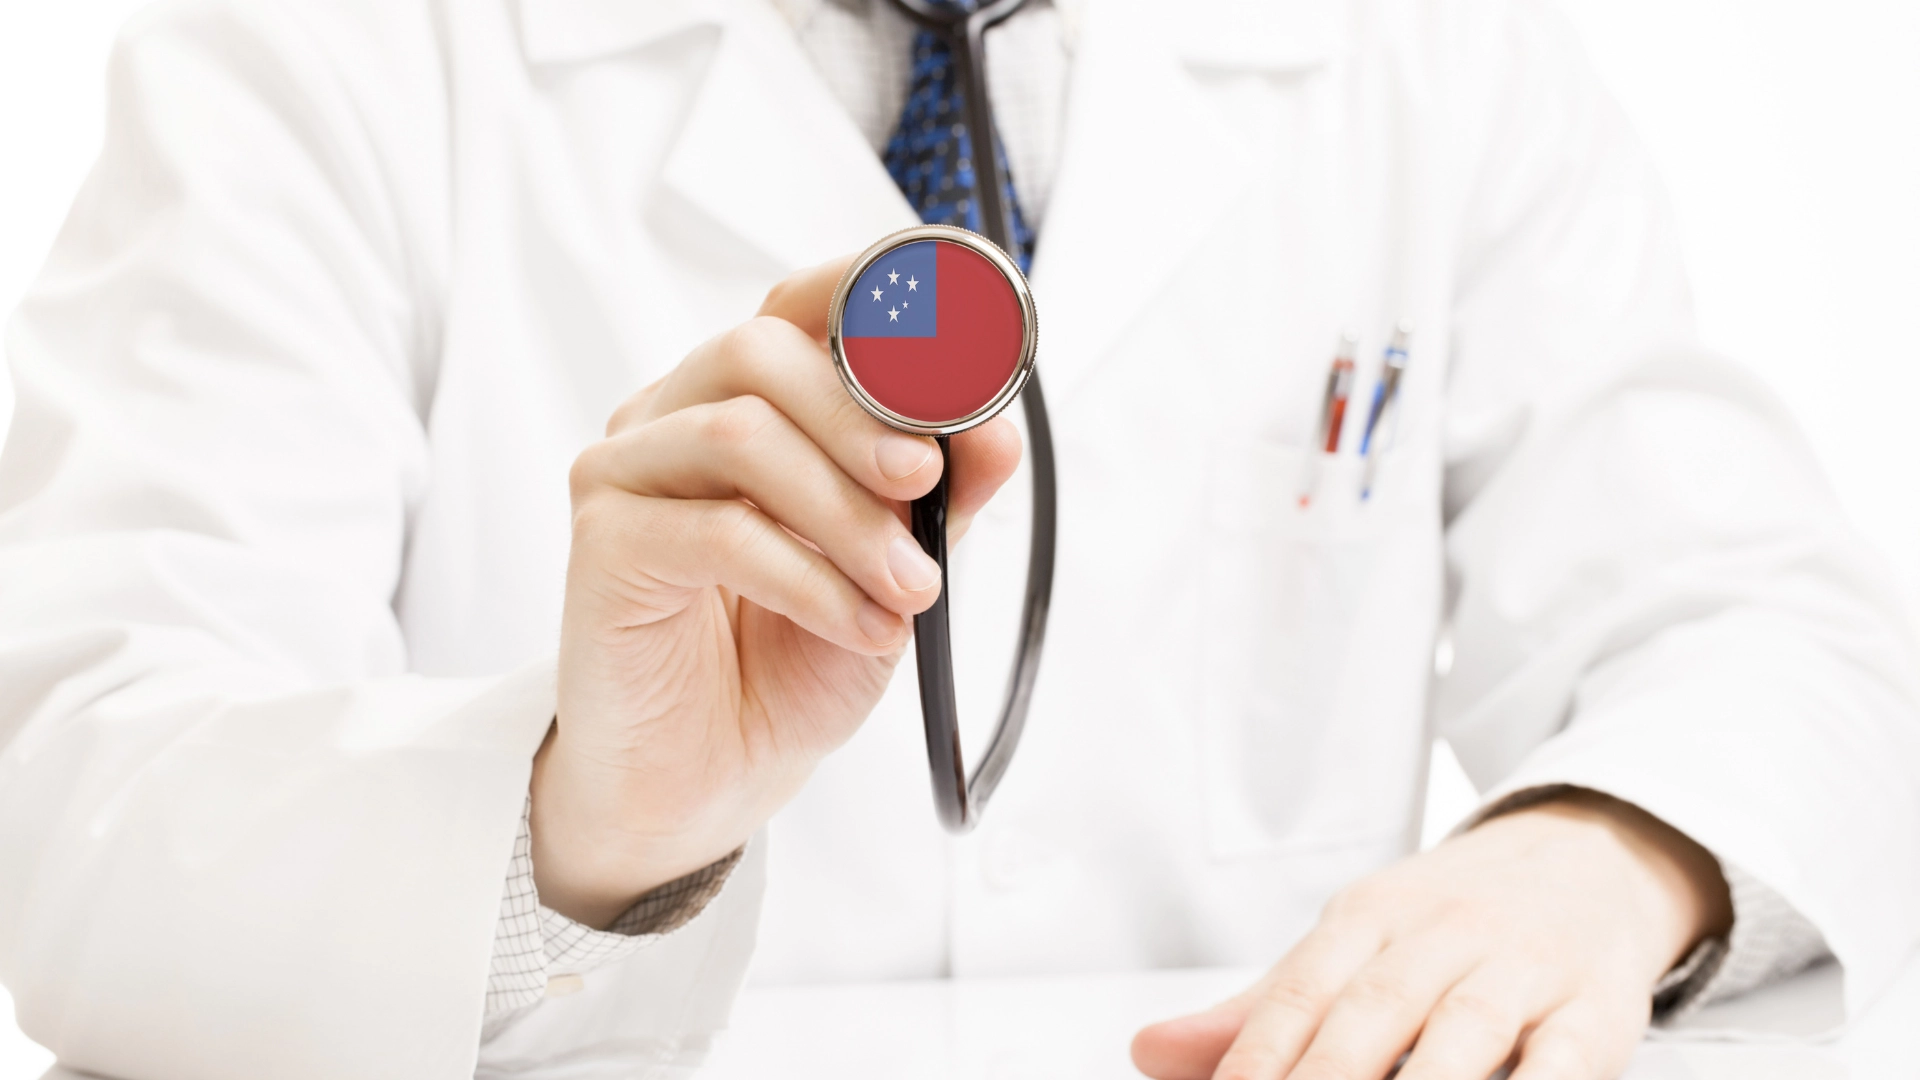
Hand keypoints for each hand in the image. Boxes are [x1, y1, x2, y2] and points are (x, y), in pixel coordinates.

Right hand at [532, 257, 1021, 926]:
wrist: (709, 779)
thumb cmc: (789, 661)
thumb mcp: (895, 570)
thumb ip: (940, 497)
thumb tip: (994, 429)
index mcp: (746, 400)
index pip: (798, 305)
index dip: (870, 297)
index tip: (954, 340)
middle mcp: (676, 416)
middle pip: (760, 350)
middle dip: (862, 414)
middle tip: (926, 482)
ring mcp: (627, 473)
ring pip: (739, 434)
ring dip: (847, 514)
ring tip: (908, 588)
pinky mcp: (604, 545)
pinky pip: (717, 532)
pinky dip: (810, 579)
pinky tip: (859, 624)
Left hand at [1132, 790, 1732, 1079]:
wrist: (1592, 855)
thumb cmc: (1453, 919)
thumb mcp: (1357, 943)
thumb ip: (1263, 1012)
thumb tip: (1148, 1052)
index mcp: (1371, 915)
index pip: (1300, 991)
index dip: (1256, 1055)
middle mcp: (1443, 933)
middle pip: (1370, 1013)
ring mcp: (1523, 968)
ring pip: (1460, 1034)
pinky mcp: (1598, 1009)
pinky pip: (1564, 1060)